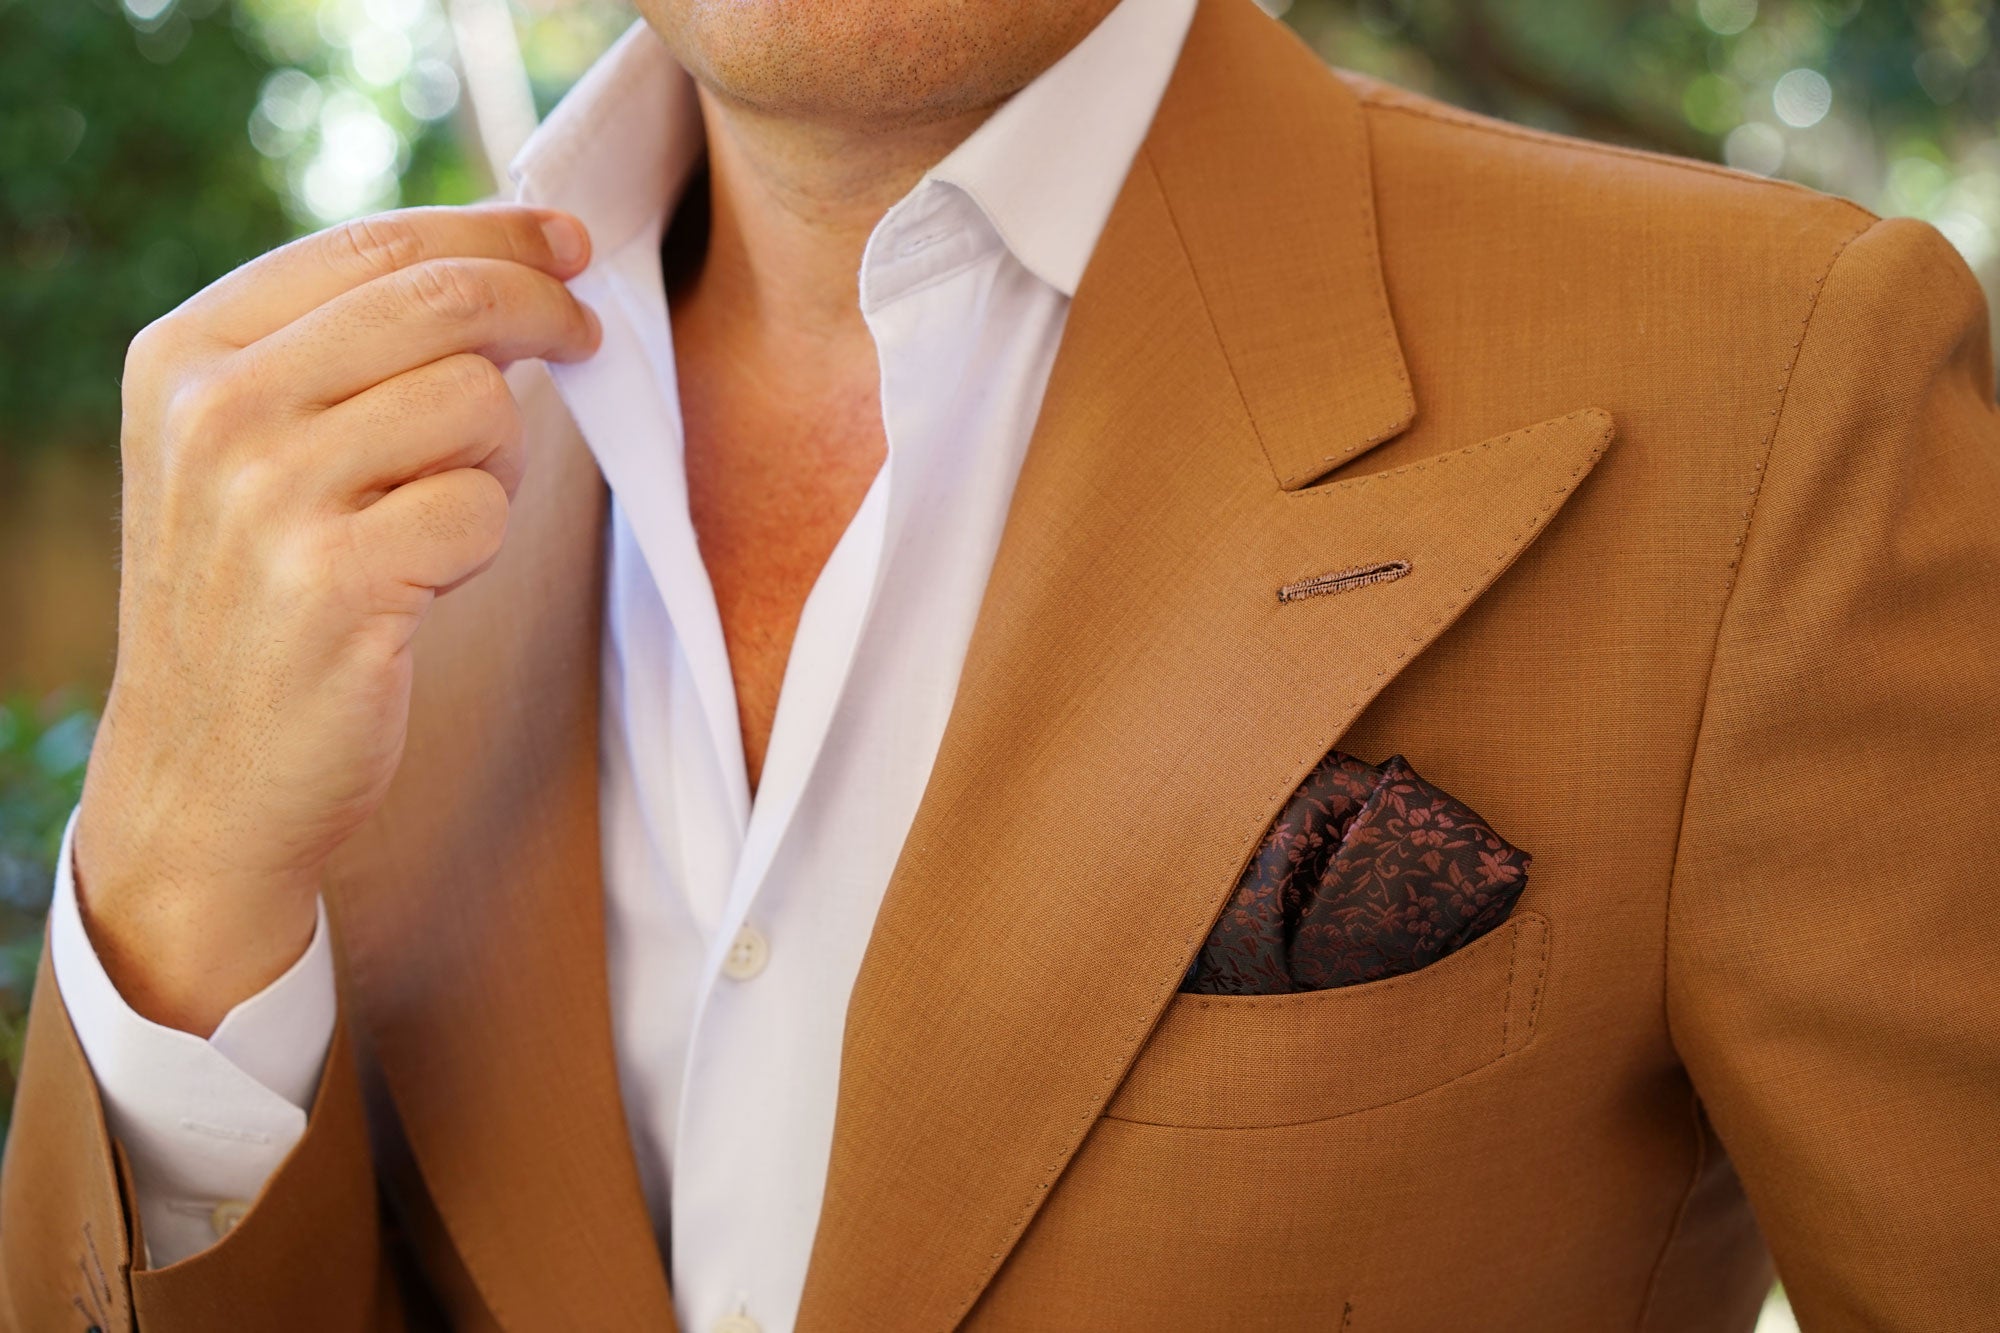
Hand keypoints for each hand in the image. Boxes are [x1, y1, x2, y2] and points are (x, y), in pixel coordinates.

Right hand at [72, 205, 600, 1034]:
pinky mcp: (334, 581)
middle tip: (586, 338)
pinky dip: (483, 541)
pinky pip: (482, 508)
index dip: (496, 232)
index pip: (376, 245)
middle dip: (543, 308)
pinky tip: (427, 580)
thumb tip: (513, 265)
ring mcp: (268, 496)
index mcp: (190, 352)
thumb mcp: (255, 452)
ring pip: (477, 402)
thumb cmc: (262, 602)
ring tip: (440, 515)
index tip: (571, 243)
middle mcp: (217, 409)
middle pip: (443, 300)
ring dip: (499, 459)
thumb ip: (347, 352)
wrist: (207, 778)